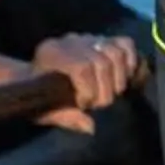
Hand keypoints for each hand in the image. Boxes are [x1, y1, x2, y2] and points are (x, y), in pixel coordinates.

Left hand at [0, 39, 136, 135]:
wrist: (34, 81)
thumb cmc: (38, 99)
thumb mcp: (45, 111)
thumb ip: (66, 117)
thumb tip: (91, 126)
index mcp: (50, 54)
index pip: (82, 68)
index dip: (89, 91)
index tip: (85, 106)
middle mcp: (69, 41)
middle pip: (102, 62)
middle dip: (106, 89)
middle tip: (100, 104)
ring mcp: (87, 38)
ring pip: (115, 52)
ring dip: (119, 78)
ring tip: (112, 93)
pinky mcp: (102, 39)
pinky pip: (124, 44)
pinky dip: (131, 60)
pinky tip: (125, 77)